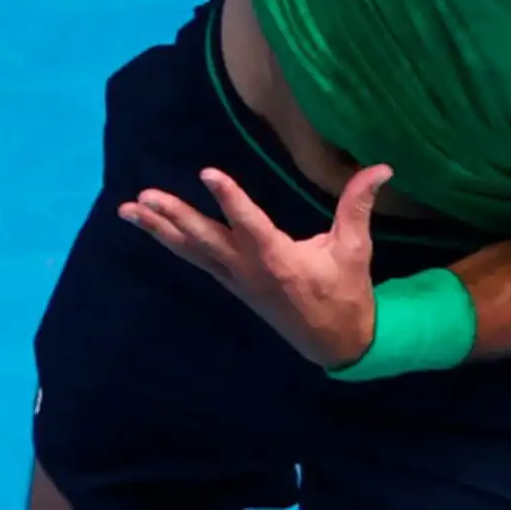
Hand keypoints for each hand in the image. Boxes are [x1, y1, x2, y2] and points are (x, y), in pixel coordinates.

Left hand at [118, 165, 392, 368]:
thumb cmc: (345, 294)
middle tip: (144, 197)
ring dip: (159, 230)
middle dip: (174, 218)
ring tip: (129, 209)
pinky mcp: (232, 284)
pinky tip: (153, 227)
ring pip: (191, 251)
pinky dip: (173, 242)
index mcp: (280, 261)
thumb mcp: (355, 250)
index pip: (250, 225)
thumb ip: (358, 205)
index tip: (208, 174)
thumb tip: (382, 167)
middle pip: (205, 240)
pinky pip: (196, 260)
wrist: (334, 345)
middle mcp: (250, 271)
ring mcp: (236, 280)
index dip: (231, 199)